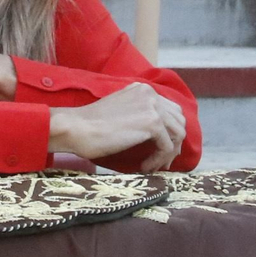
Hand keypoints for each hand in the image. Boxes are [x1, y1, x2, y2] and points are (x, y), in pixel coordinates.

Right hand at [50, 84, 187, 171]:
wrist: (77, 128)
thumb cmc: (90, 126)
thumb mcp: (120, 112)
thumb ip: (138, 114)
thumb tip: (158, 134)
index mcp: (143, 89)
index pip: (170, 110)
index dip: (168, 132)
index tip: (158, 150)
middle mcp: (151, 93)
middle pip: (179, 120)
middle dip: (174, 142)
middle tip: (161, 160)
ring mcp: (153, 106)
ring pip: (178, 133)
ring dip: (168, 153)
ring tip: (153, 165)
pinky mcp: (152, 123)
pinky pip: (167, 146)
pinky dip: (158, 160)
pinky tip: (144, 167)